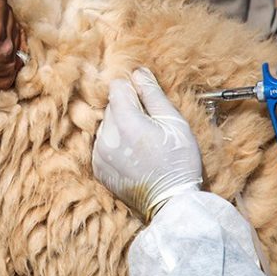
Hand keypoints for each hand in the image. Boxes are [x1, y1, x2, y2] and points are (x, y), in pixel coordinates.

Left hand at [92, 67, 202, 220]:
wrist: (171, 203)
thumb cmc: (179, 162)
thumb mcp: (174, 122)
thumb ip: (153, 94)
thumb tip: (138, 72)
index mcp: (125, 122)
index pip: (116, 87)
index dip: (133, 90)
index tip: (147, 103)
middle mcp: (106, 137)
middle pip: (111, 106)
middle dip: (128, 109)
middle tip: (150, 127)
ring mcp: (99, 154)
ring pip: (106, 125)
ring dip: (120, 128)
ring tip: (143, 145)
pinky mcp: (98, 169)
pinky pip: (102, 145)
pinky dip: (115, 146)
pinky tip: (134, 156)